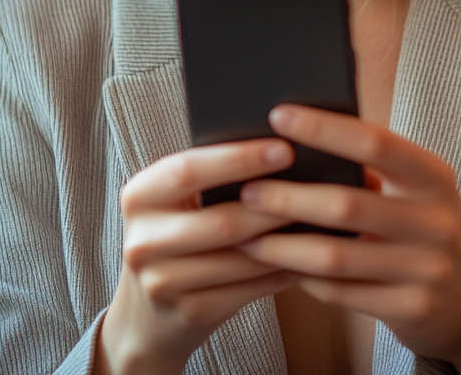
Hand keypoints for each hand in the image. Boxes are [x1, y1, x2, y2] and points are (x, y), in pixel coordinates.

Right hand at [96, 139, 296, 374]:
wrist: (149, 314)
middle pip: (221, 221)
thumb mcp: (179, 201)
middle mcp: (142, 240)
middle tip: (317, 190)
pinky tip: (303, 259)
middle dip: (274, 206)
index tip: (285, 148)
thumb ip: (213, 176)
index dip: (239, 159)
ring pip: (239, 258)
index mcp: (140, 196)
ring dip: (284, 243)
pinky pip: (245, 290)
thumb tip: (280, 146)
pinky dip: (277, 273)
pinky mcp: (187, 314)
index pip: (189, 170)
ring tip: (320, 223)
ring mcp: (160, 283)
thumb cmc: (181, 234)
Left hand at [237, 105, 460, 374]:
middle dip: (289, 196)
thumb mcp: (416, 189)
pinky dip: (305, 278)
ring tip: (248, 236)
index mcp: (433, 176)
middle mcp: (435, 221)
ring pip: (337, 256)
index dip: (324, 128)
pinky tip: (281, 266)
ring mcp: (426, 269)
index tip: (278, 115)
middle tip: (247, 190)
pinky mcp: (411, 309)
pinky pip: (342, 293)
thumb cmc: (426, 226)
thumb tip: (298, 140)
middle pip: (347, 204)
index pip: (375, 141)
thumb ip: (373, 168)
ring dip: (284, 245)